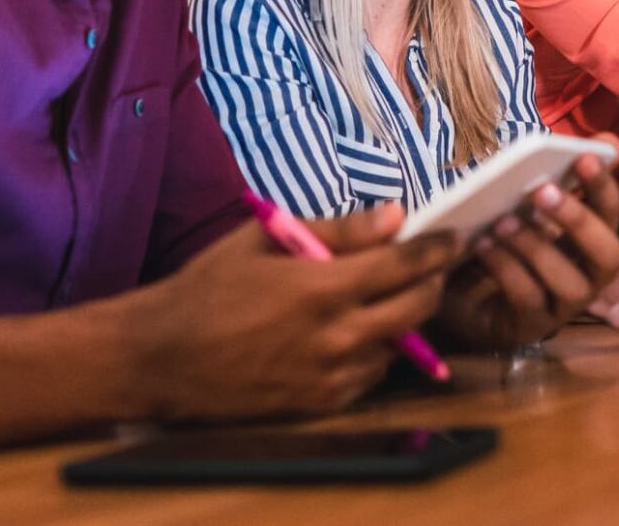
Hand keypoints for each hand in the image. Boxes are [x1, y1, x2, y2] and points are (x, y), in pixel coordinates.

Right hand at [128, 203, 455, 418]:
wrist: (164, 356)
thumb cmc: (209, 286)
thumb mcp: (266, 239)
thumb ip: (338, 229)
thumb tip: (396, 215)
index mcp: (322, 288)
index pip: (404, 266)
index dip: (437, 250)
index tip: (454, 238)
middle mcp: (336, 336)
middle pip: (416, 308)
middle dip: (432, 283)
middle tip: (429, 266)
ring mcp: (331, 375)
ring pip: (399, 344)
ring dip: (403, 318)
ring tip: (385, 296)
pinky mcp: (321, 403)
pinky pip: (372, 375)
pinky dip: (375, 351)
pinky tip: (353, 331)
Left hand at [434, 145, 618, 348]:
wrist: (462, 292)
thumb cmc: (505, 239)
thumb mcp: (528, 203)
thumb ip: (564, 174)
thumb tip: (609, 141)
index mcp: (590, 240)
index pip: (611, 213)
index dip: (603, 186)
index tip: (584, 156)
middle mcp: (588, 275)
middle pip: (607, 255)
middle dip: (577, 221)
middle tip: (542, 190)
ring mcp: (563, 305)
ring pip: (569, 283)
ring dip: (535, 246)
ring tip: (503, 219)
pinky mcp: (531, 324)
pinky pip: (529, 299)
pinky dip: (507, 268)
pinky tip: (484, 245)